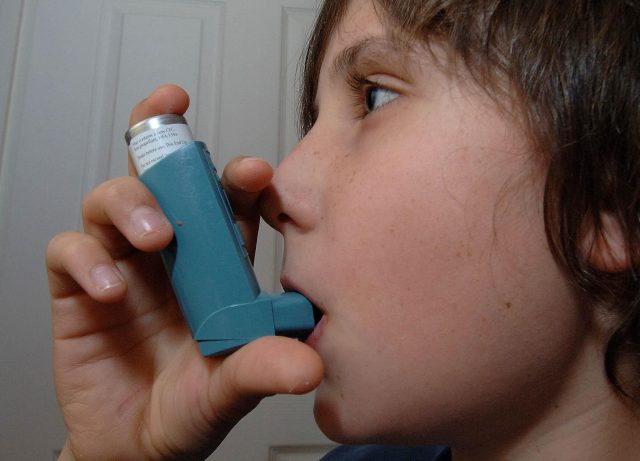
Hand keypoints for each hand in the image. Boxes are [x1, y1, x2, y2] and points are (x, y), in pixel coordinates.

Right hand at [46, 84, 322, 460]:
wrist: (136, 447)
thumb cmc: (190, 410)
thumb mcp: (231, 389)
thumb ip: (262, 369)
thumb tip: (310, 366)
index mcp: (216, 265)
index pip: (228, 204)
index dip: (239, 178)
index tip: (254, 172)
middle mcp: (170, 255)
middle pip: (163, 177)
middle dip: (167, 142)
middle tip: (174, 115)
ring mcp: (122, 265)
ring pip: (113, 200)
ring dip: (133, 204)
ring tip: (156, 237)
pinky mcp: (78, 290)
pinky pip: (70, 251)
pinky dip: (86, 259)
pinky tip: (110, 288)